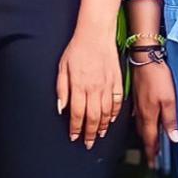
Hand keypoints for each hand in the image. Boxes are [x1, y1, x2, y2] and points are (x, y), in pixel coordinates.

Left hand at [56, 26, 123, 148]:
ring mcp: (107, 85)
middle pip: (93, 117)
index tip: (74, 136)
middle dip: (90, 133)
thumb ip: (61, 89)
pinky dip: (115, 113)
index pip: (76, 113)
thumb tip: (60, 108)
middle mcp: (94, 88)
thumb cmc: (77, 49)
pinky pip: (117, 102)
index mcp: (79, 85)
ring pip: (106, 113)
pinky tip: (111, 120)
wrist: (96, 34)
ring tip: (99, 135)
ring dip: (103, 127)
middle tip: (88, 143)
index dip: (75, 128)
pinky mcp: (117, 81)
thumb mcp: (62, 67)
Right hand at [131, 60, 177, 165]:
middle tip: (151, 158)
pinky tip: (143, 121)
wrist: (145, 57)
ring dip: (145, 136)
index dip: (152, 152)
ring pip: (141, 125)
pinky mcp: (137, 95)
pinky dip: (142, 123)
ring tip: (149, 143)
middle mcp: (141, 112)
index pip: (150, 139)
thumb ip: (170, 120)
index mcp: (149, 115)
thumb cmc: (157, 76)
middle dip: (148, 147)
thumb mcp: (169, 100)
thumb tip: (173, 138)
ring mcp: (138, 103)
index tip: (153, 163)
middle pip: (144, 134)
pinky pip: (138, 115)